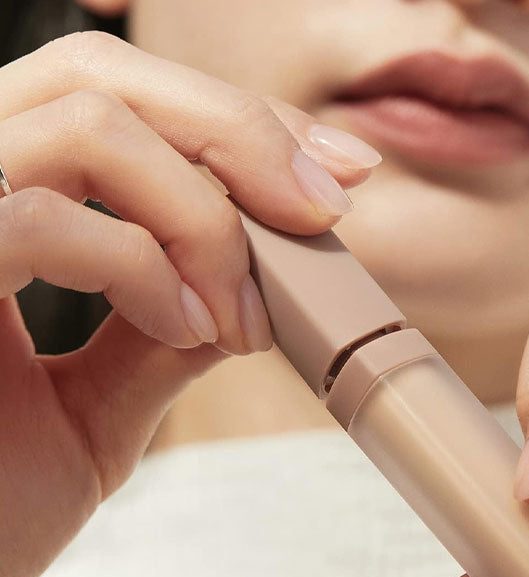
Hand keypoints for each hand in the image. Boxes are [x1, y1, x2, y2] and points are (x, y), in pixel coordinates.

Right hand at [0, 32, 380, 576]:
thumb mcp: (99, 404)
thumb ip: (160, 330)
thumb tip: (241, 283)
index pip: (116, 97)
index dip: (235, 120)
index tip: (333, 171)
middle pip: (101, 75)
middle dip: (239, 136)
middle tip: (320, 212)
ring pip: (89, 125)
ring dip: (205, 221)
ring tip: (235, 317)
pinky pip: (50, 220)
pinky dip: (146, 269)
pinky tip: (185, 329)